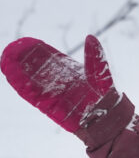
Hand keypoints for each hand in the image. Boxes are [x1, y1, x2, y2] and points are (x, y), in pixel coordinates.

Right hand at [1, 35, 116, 133]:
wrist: (109, 120)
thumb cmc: (107, 97)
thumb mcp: (100, 74)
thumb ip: (95, 57)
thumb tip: (91, 37)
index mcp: (70, 73)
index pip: (50, 60)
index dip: (37, 51)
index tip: (25, 42)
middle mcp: (59, 83)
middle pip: (38, 69)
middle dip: (24, 60)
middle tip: (11, 50)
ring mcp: (54, 95)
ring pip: (33, 82)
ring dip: (19, 73)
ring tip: (6, 61)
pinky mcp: (51, 107)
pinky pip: (34, 96)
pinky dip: (23, 87)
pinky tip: (12, 77)